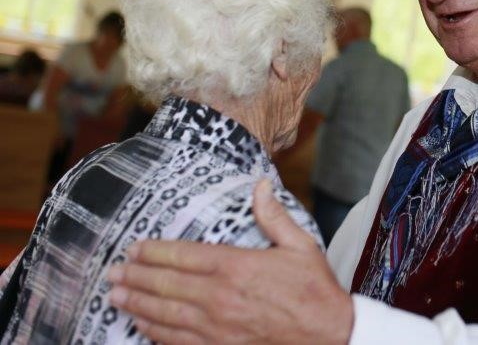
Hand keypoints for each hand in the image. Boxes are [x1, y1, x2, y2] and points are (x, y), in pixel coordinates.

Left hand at [107, 180, 353, 343]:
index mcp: (237, 266)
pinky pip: (178, 341)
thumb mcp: (300, 246)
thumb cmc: (314, 290)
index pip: (184, 256)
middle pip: (166, 284)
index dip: (154, 252)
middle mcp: (220, 297)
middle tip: (112, 272)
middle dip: (136, 277)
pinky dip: (155, 332)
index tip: (134, 248)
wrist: (328, 335)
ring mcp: (217, 327)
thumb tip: (261, 185)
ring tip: (115, 296)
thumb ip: (274, 216)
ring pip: (165, 314)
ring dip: (137, 304)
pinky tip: (141, 326)